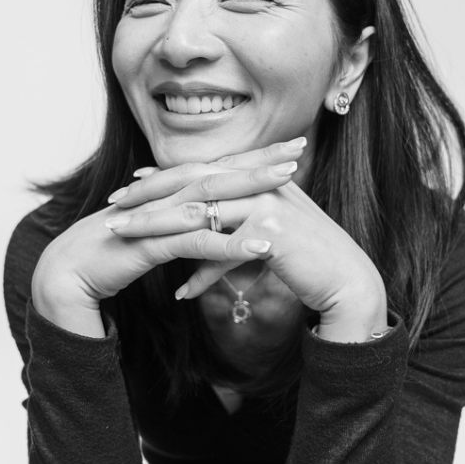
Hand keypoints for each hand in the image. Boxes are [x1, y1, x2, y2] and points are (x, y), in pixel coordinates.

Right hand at [30, 140, 306, 336]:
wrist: (70, 273)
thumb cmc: (113, 252)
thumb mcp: (156, 233)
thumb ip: (183, 223)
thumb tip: (209, 221)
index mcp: (168, 192)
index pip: (218, 167)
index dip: (254, 155)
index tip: (290, 147)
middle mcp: (165, 196)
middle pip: (219, 172)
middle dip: (260, 160)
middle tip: (299, 148)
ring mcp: (158, 217)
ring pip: (211, 199)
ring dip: (251, 191)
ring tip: (288, 186)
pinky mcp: (151, 243)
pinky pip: (196, 242)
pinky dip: (231, 243)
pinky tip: (262, 247)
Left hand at [107, 146, 388, 343]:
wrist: (350, 281)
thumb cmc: (309, 264)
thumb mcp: (261, 249)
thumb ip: (227, 248)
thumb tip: (192, 271)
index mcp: (259, 178)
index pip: (204, 170)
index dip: (166, 177)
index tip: (132, 184)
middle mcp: (261, 183)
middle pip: (193, 182)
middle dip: (149, 193)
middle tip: (113, 203)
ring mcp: (266, 202)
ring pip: (198, 210)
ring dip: (156, 224)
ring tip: (121, 234)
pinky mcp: (270, 231)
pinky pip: (223, 250)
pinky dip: (200, 274)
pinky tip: (179, 293)